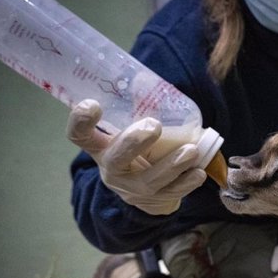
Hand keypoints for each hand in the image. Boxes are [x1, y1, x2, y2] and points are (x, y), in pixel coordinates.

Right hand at [67, 99, 205, 214]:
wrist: (144, 192)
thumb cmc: (135, 150)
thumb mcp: (127, 130)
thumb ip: (133, 108)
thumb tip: (144, 77)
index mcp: (100, 147)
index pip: (79, 135)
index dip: (81, 122)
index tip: (93, 104)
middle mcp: (112, 168)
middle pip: (116, 159)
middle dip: (134, 143)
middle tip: (154, 126)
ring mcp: (132, 188)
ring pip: (149, 180)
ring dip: (171, 165)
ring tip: (191, 151)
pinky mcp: (154, 200)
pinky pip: (171, 193)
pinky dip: (187, 183)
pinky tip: (199, 172)